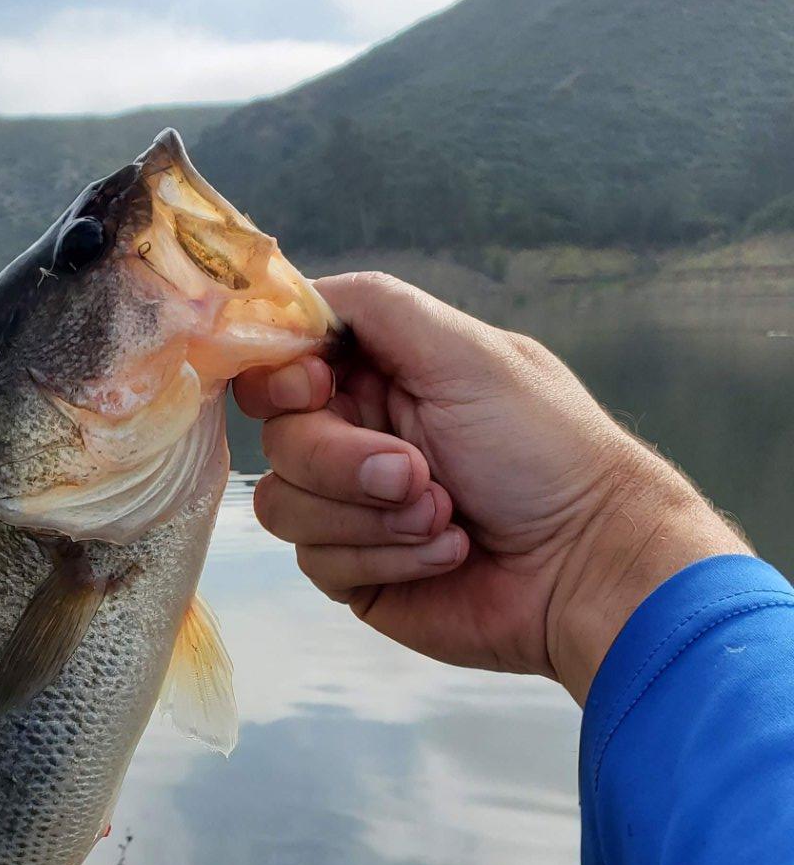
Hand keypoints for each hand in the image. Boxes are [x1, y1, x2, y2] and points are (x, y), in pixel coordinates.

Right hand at [234, 272, 747, 702]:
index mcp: (379, 374)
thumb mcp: (466, 353)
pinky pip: (318, 562)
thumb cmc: (544, 451)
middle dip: (344, 462)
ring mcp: (348, 507)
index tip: (317, 387)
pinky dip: (387, 558)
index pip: (281, 364)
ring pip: (283, 505)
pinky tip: (447, 553)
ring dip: (370, 517)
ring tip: (447, 517)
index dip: (282, 378)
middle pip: (278, 438)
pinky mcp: (353, 569)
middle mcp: (356, 436)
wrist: (586, 566)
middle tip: (419, 474)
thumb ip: (376, 307)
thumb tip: (292, 295)